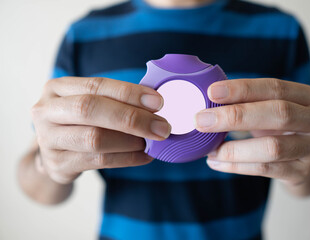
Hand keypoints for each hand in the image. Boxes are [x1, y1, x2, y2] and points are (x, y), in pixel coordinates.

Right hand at [31, 77, 170, 183]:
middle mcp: (46, 111)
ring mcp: (48, 139)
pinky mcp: (58, 164)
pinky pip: (99, 161)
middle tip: (162, 127)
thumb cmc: (80, 122)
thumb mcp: (90, 104)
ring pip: (95, 138)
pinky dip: (128, 158)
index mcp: (57, 88)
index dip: (129, 92)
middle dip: (132, 118)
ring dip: (131, 140)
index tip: (158, 101)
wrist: (54, 153)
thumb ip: (115, 101)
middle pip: (90, 109)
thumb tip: (155, 105)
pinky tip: (144, 156)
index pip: (96, 85)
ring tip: (152, 141)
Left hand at [195, 78, 309, 185]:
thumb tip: (207, 100)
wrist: (304, 160)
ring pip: (272, 148)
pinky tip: (216, 162)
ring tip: (209, 149)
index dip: (242, 89)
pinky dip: (236, 166)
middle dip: (235, 116)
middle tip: (201, 120)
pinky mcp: (301, 172)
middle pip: (279, 114)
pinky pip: (265, 169)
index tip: (212, 92)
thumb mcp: (271, 108)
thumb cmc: (280, 127)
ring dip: (234, 149)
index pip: (275, 87)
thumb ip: (248, 102)